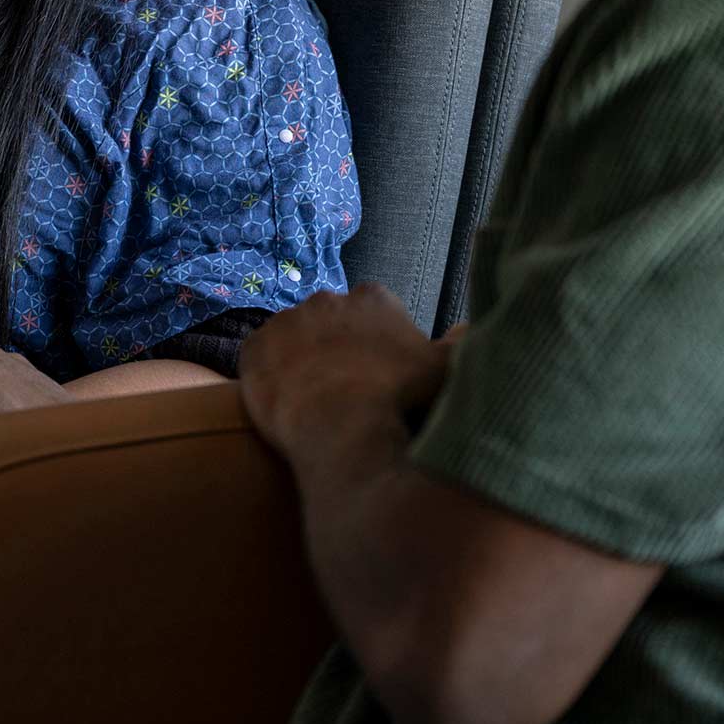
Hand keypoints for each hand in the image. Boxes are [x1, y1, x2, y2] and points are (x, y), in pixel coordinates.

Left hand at [238, 283, 451, 455]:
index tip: (381, 373)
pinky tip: (283, 401)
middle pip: (332, 322)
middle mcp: (326, 299)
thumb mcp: (446, 369)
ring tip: (314, 399)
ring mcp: (285, 321)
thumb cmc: (400, 396)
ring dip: (302, 360)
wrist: (340, 424)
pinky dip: (269, 375)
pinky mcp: (254, 348)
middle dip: (338, 347)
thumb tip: (469, 328)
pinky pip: (260, 358)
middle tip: (346, 387)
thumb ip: (461, 344)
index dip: (377, 343)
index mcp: (372, 299)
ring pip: (295, 339)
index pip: (374, 312)